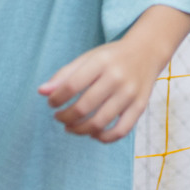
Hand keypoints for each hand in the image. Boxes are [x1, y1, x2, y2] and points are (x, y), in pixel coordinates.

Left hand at [40, 31, 169, 143]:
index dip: (56, 99)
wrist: (147, 52)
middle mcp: (117, 77)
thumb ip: (64, 74)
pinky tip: (93, 134)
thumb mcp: (88, 58)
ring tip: (70, 127)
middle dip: (65, 117)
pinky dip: (104, 138)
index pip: (71, 85)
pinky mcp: (140, 106)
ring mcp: (130, 94)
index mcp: (101, 62)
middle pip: (83, 107)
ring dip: (79, 130)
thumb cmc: (111, 57)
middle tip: (59, 117)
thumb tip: (42, 92)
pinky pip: (121, 131)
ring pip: (100, 122)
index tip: (52, 103)